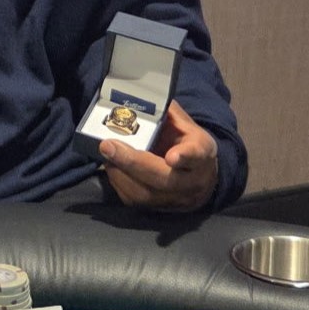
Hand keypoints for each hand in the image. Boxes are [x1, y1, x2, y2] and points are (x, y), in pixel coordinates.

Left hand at [100, 100, 218, 212]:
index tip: (172, 157)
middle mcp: (191, 181)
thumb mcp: (185, 126)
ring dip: (119, 172)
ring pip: (144, 193)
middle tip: (108, 146)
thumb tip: (139, 99)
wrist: (201, 181)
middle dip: (133, 162)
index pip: (196, 155)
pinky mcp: (157, 209)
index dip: (185, 156)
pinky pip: (132, 199)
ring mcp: (174, 200)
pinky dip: (117, 181)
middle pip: (162, 178)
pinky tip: (111, 165)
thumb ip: (166, 114)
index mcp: (202, 153)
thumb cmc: (188, 145)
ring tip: (106, 153)